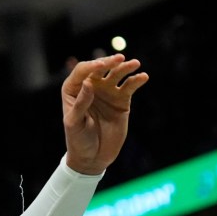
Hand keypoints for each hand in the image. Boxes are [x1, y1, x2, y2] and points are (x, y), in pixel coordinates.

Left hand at [61, 54, 148, 174]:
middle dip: (109, 62)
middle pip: (101, 69)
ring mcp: (107, 92)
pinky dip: (136, 80)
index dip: (91, 66)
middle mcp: (90, 87)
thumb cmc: (78, 139)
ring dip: (126, 68)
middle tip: (120, 59)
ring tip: (135, 64)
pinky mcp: (121, 100)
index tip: (101, 66)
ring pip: (117, 75)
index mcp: (73, 90)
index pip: (82, 71)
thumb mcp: (74, 123)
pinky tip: (143, 77)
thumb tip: (88, 82)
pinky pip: (130, 87)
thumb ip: (81, 103)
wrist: (93, 156)